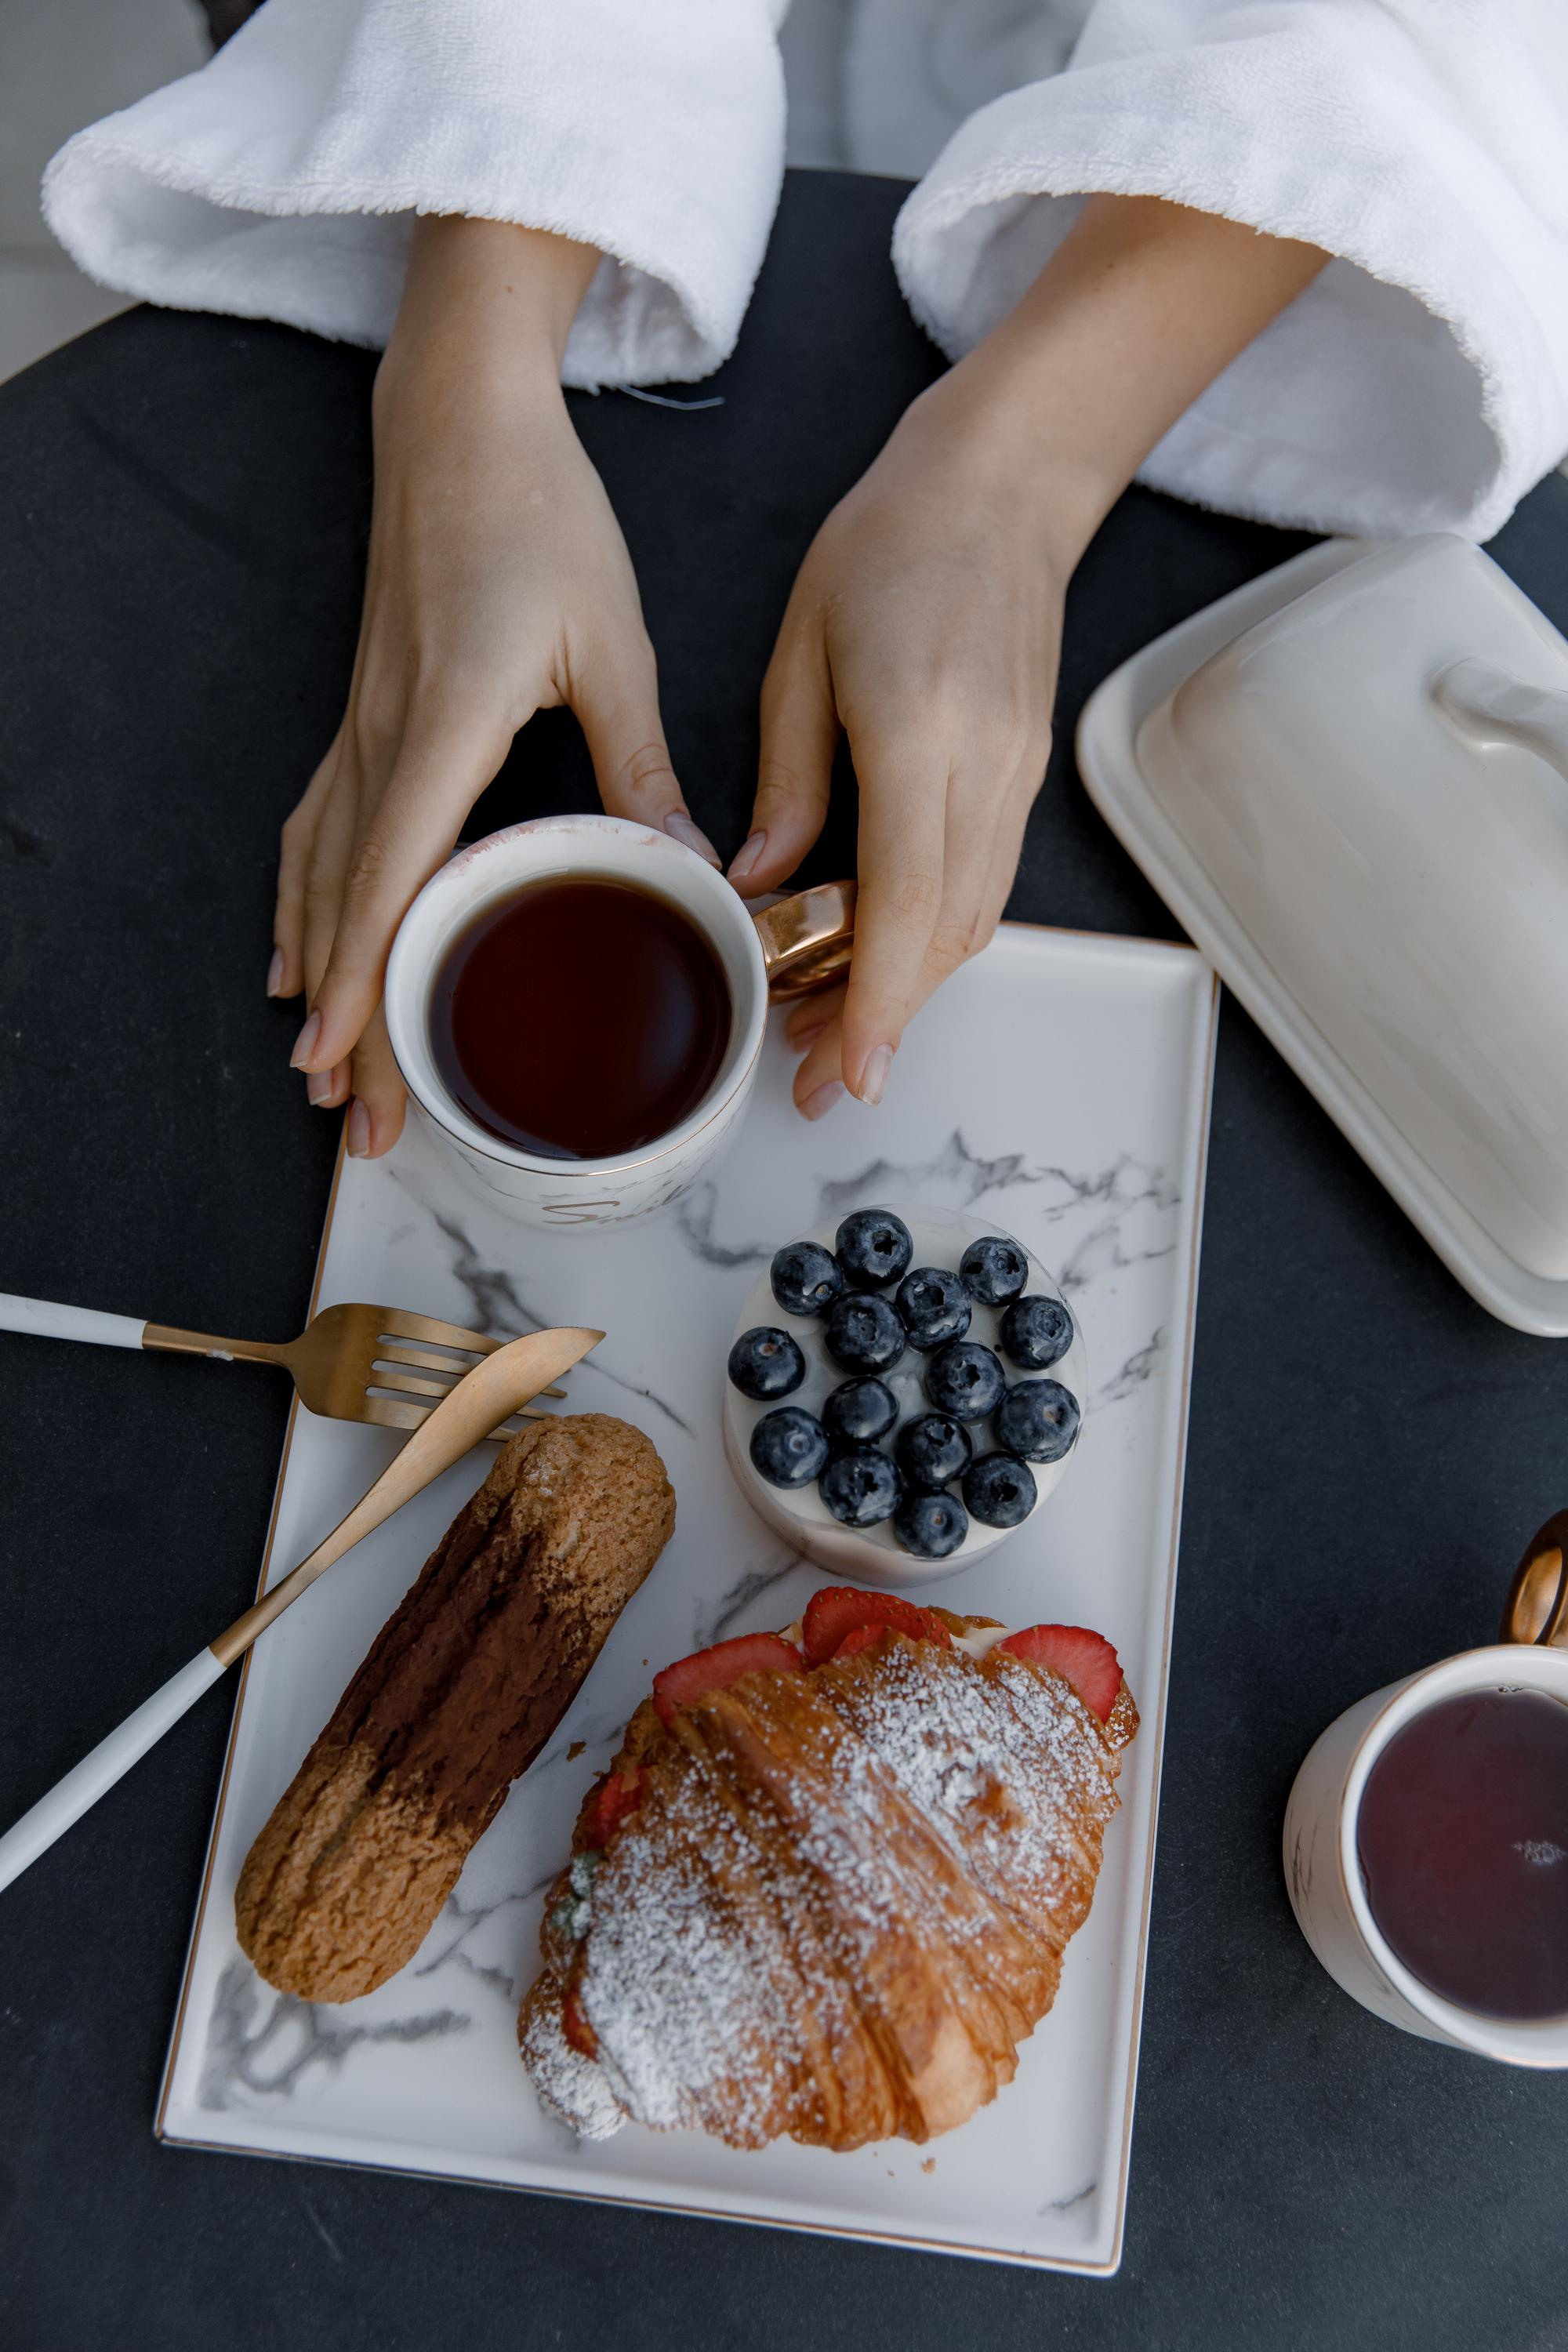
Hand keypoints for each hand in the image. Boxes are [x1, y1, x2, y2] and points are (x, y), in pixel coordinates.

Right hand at [272, 218, 714, 1155]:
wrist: (461, 422)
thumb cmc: (540, 516)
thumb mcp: (613, 640)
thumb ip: (641, 759)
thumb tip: (691, 863)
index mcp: (448, 719)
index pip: (396, 872)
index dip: (368, 975)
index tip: (352, 1057)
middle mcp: (386, 734)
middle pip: (350, 901)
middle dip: (348, 1017)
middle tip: (353, 1117)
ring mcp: (361, 725)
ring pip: (322, 874)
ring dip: (318, 974)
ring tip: (316, 1066)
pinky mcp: (363, 715)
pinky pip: (315, 826)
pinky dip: (302, 899)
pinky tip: (290, 951)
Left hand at [730, 369, 1077, 1118]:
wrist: (1004, 483)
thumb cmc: (890, 545)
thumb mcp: (801, 652)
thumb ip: (785, 780)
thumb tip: (757, 886)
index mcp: (917, 730)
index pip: (905, 899)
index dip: (879, 1000)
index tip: (852, 1073)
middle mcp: (984, 768)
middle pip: (946, 934)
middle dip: (884, 1020)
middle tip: (812, 1080)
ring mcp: (1017, 776)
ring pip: (972, 920)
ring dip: (910, 988)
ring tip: (830, 1029)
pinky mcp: (1026, 775)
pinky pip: (983, 882)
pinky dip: (933, 937)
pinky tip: (877, 954)